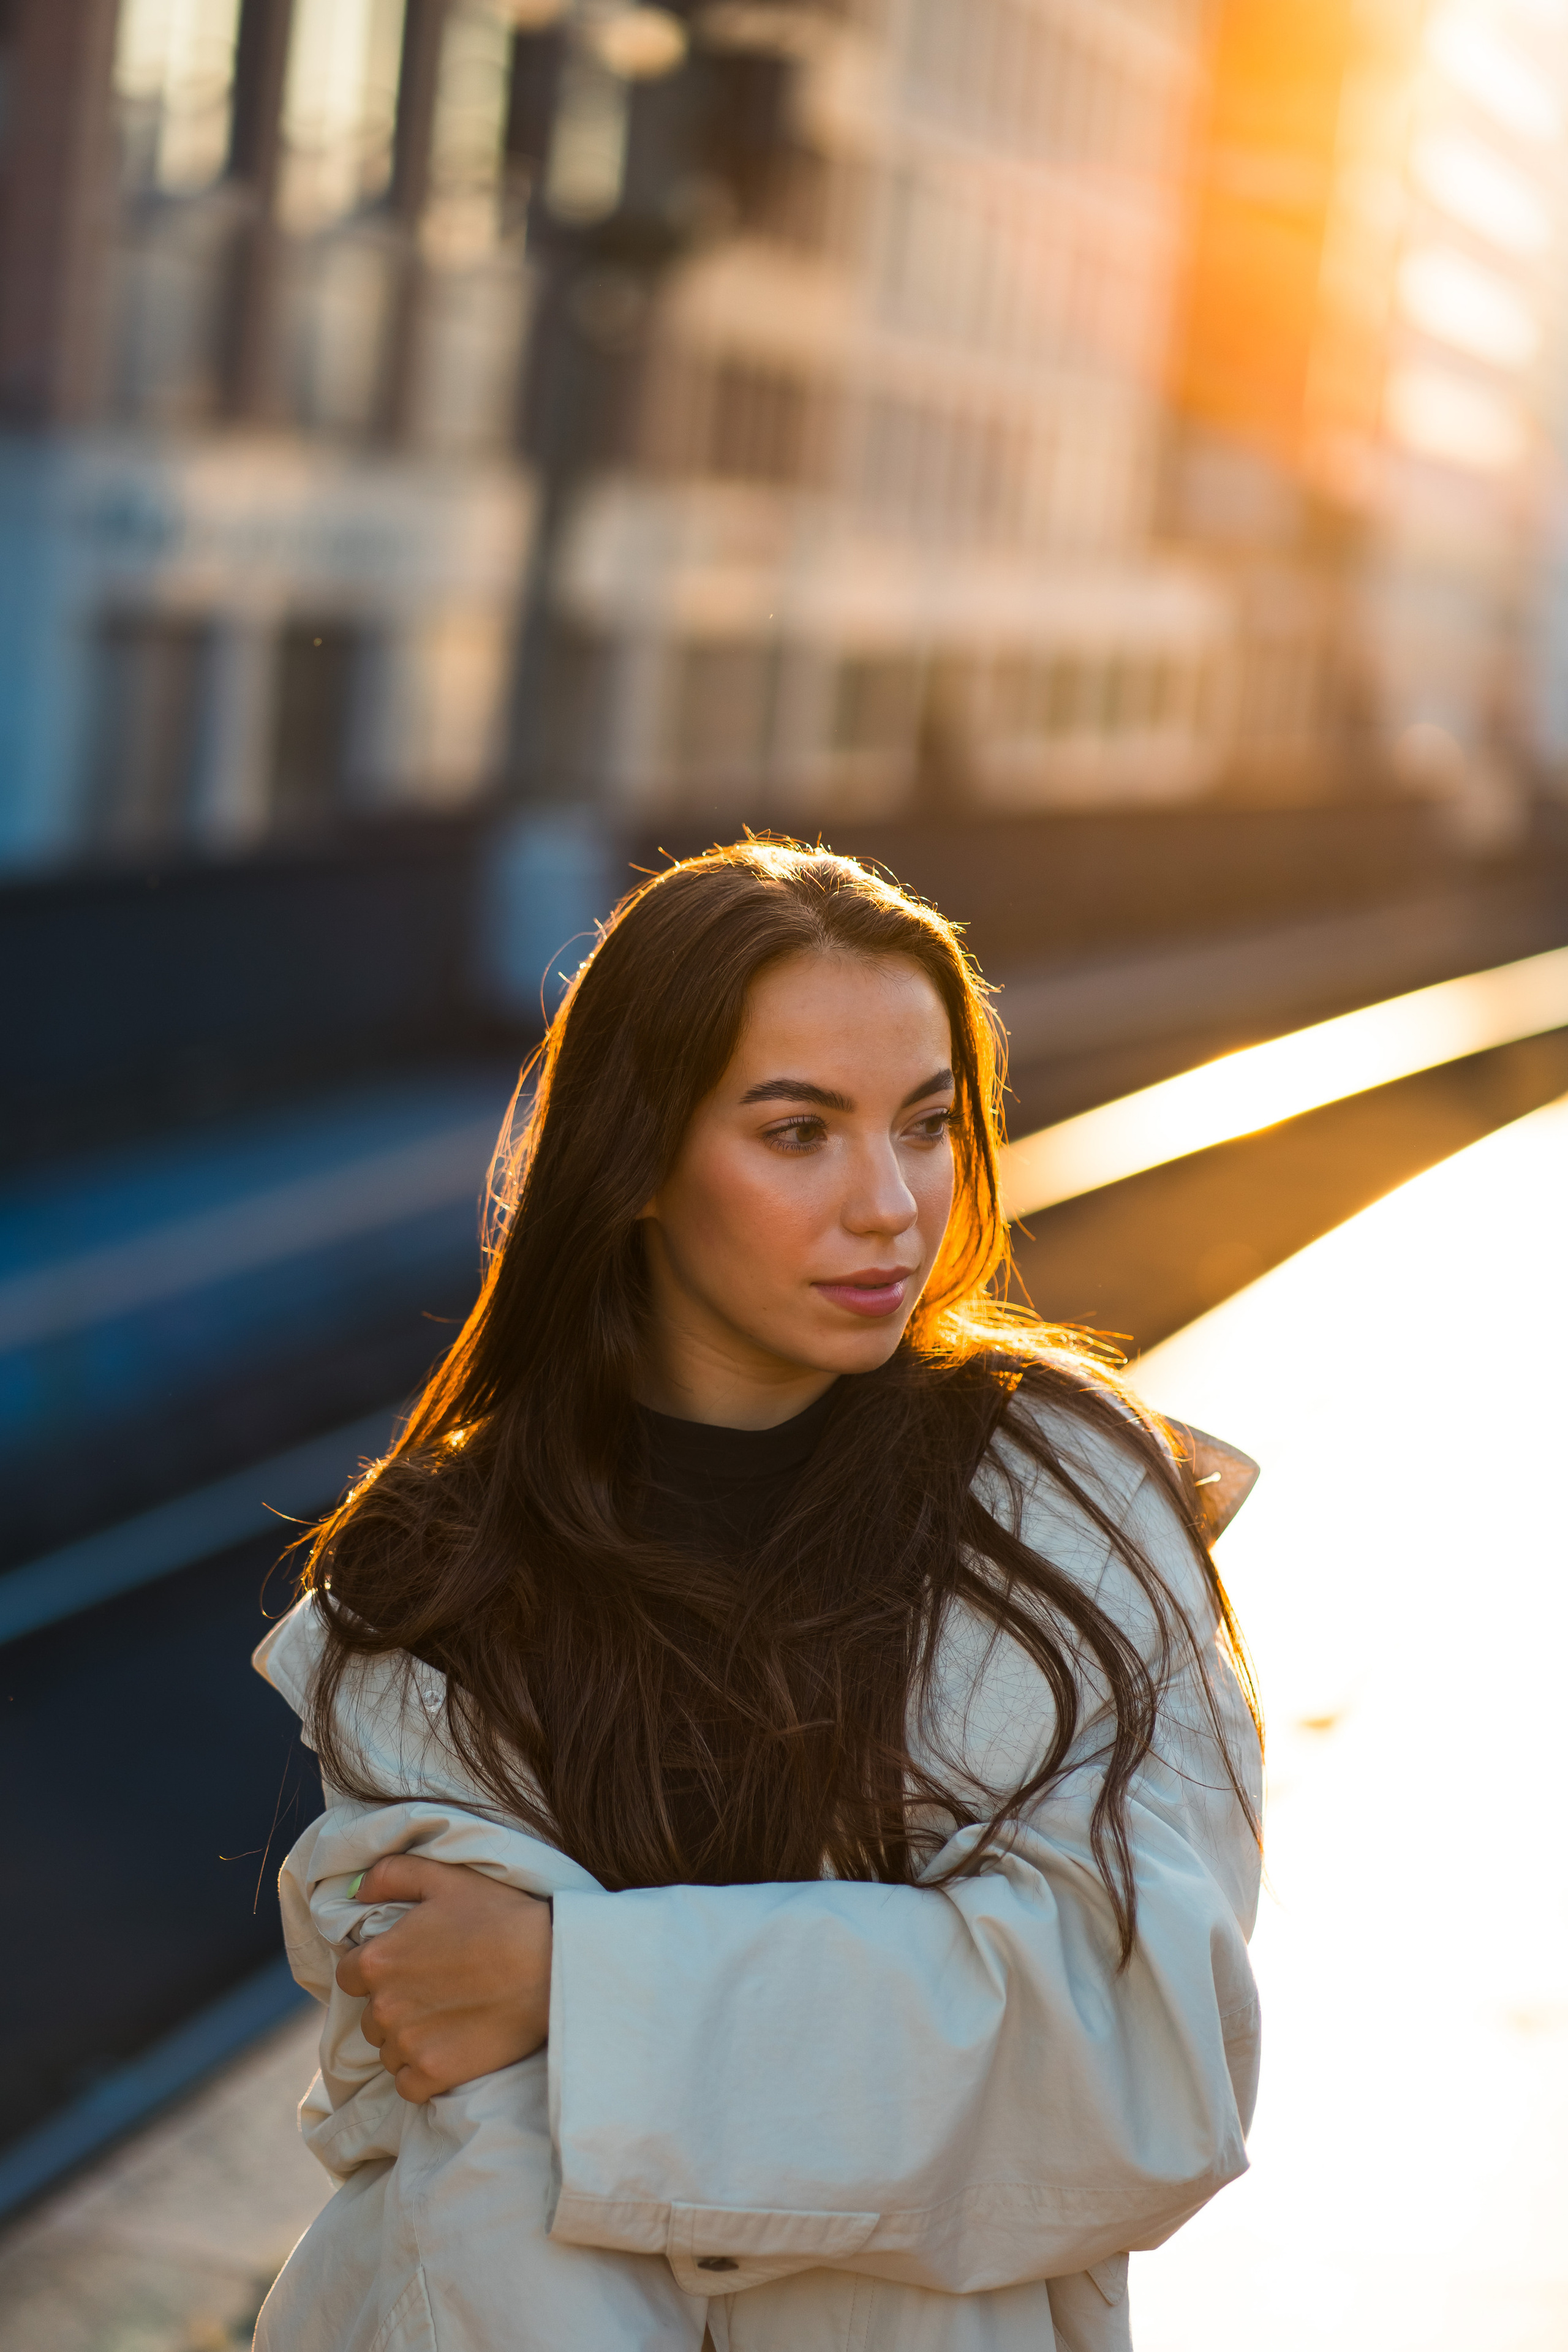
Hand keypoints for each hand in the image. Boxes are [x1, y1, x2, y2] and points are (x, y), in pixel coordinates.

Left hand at [334, 1854, 552, 2103]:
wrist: (550, 1964)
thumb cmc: (499, 1915)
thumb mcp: (444, 1878)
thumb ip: (391, 1875)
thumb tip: (355, 1890)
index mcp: (378, 1960)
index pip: (349, 1975)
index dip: (376, 1970)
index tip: (407, 1966)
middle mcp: (383, 2007)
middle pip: (371, 2016)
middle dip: (395, 2005)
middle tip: (436, 1991)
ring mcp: (408, 2045)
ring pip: (389, 2051)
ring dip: (409, 2040)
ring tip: (448, 2020)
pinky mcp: (433, 2075)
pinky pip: (408, 2084)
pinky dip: (422, 2074)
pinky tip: (450, 2051)